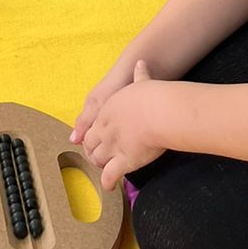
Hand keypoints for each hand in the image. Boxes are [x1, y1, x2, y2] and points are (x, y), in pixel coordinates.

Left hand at [80, 60, 165, 189]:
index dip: (93, 134)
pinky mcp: (122, 161)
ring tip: (102, 169)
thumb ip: (139, 75)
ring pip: (97, 159)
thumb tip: (141, 63)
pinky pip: (109, 175)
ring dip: (99, 164)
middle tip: (96, 157)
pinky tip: (109, 185)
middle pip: (90, 144)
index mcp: (105, 111)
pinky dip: (107, 181)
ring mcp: (111, 146)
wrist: (157, 111)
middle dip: (92, 151)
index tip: (98, 138)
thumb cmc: (150, 96)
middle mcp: (104, 130)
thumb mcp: (140, 82)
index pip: (92, 126)